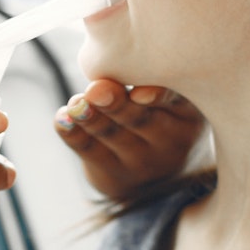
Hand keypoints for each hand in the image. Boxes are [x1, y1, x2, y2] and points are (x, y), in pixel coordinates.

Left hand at [54, 79, 205, 201]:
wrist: (157, 174)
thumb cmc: (162, 115)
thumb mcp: (170, 100)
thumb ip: (147, 79)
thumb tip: (105, 75)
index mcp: (187, 114)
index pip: (175, 102)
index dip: (158, 97)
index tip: (139, 92)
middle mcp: (169, 142)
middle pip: (140, 120)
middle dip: (116, 104)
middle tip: (96, 90)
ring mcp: (140, 163)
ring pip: (112, 135)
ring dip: (90, 117)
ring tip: (76, 104)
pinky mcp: (112, 174)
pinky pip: (89, 152)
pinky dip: (72, 133)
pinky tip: (61, 119)